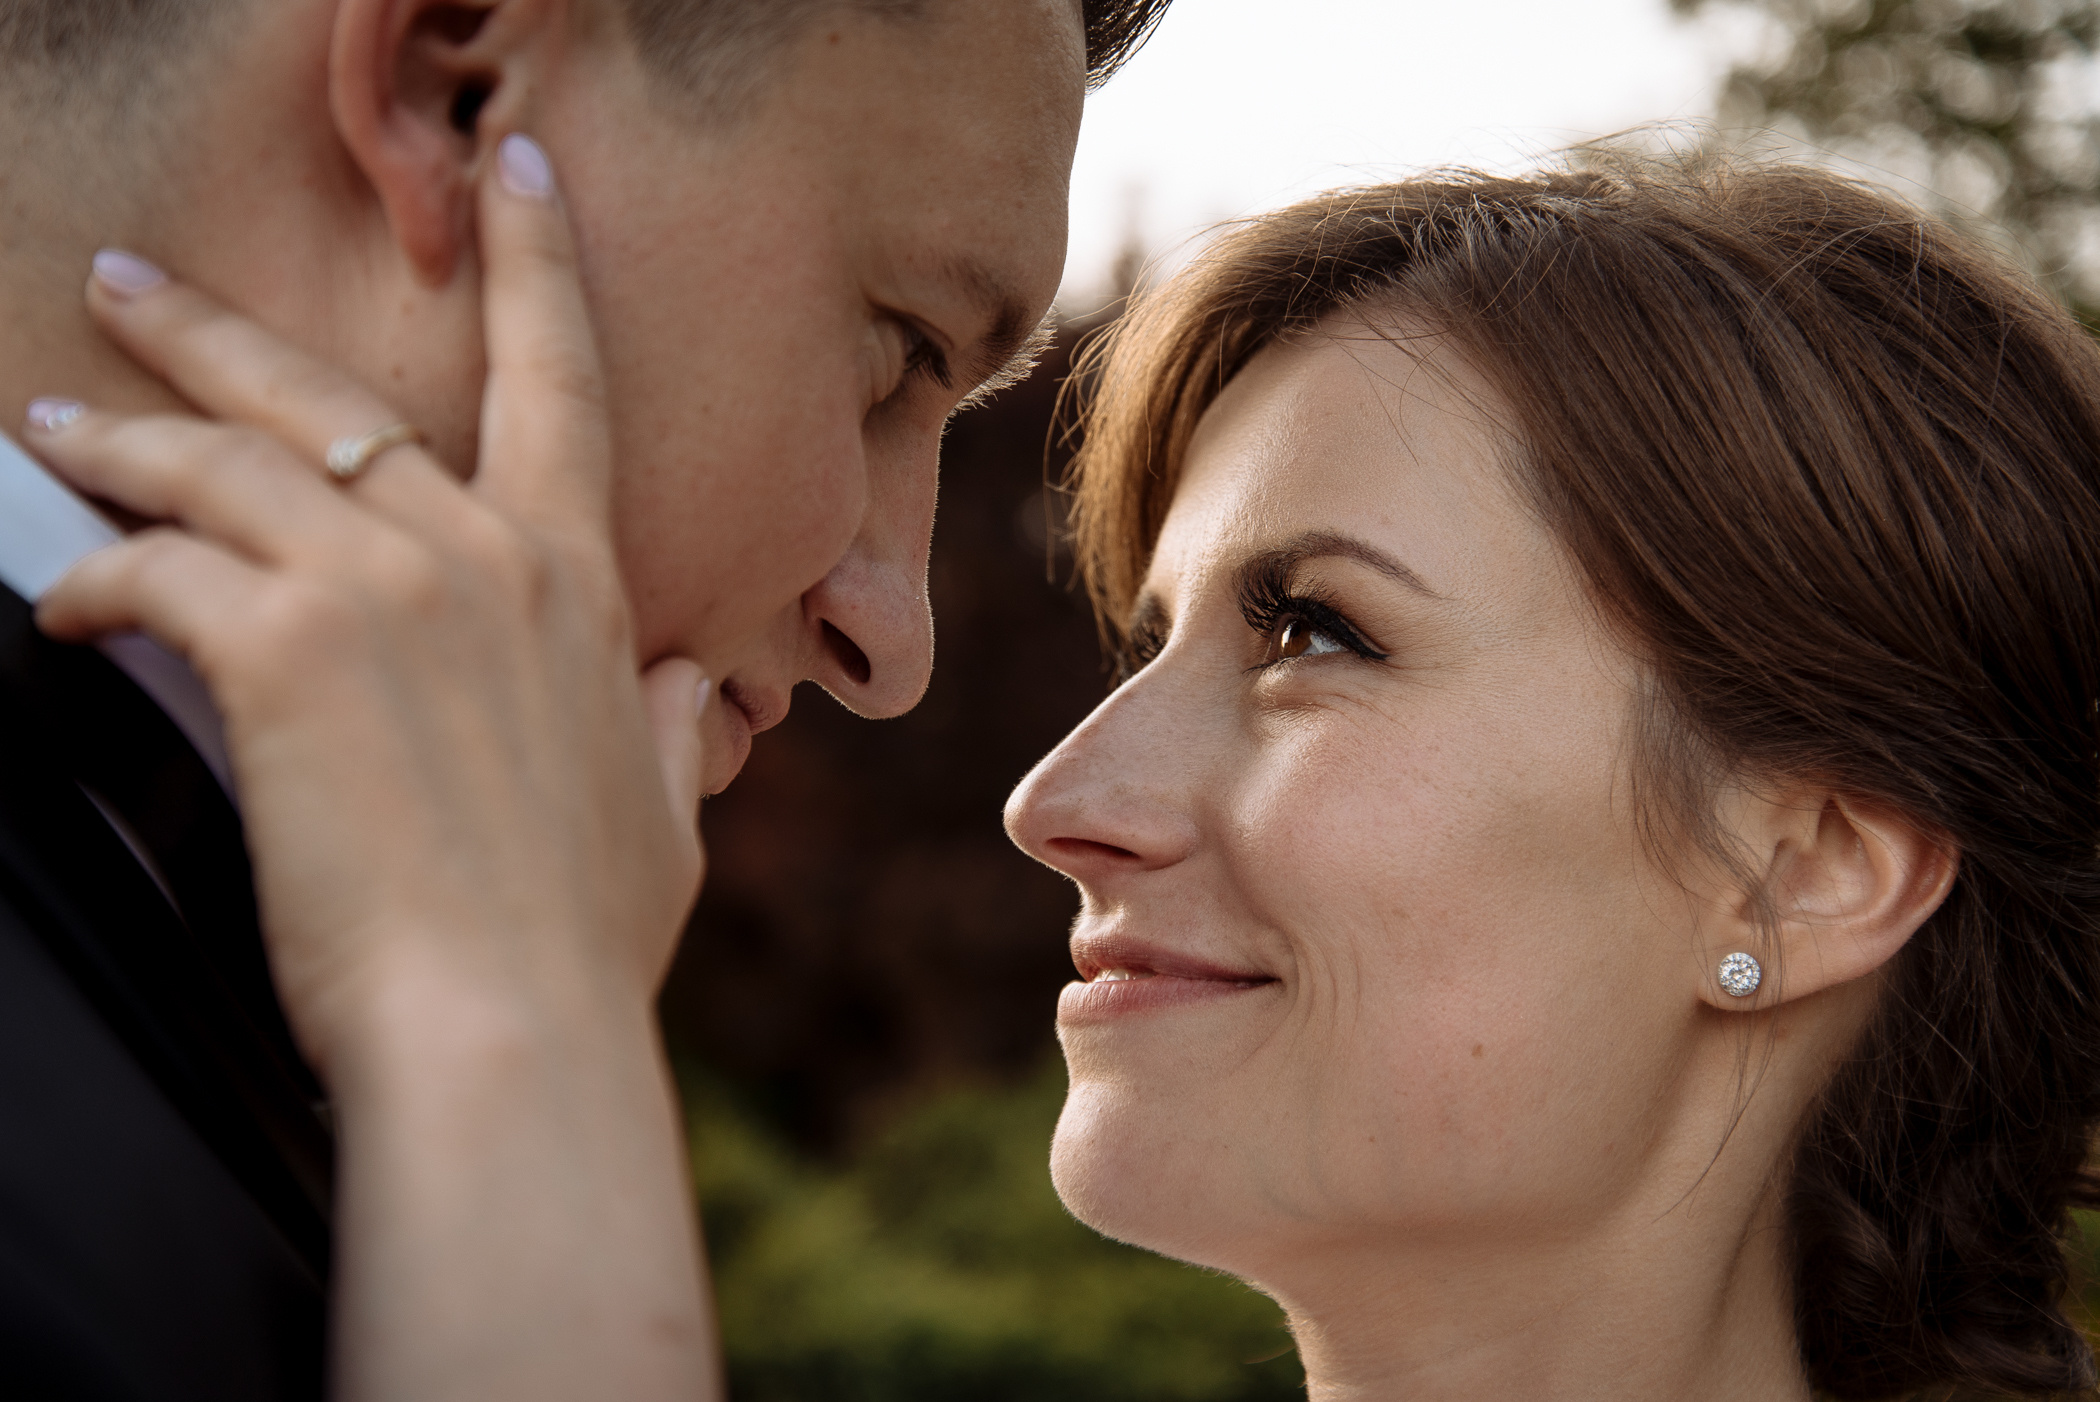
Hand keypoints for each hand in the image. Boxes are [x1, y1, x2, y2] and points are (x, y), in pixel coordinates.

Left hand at [29, 136, 705, 1075]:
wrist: (511, 1028)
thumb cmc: (583, 945)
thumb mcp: (664, 825)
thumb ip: (675, 738)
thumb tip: (701, 692)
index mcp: (579, 587)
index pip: (562, 382)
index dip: (536, 262)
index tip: (512, 171)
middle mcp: (486, 559)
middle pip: (331, 398)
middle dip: (216, 332)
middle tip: (127, 286)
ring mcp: (388, 593)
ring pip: (224, 462)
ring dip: (124, 437)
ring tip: (54, 426)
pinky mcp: (286, 648)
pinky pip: (157, 569)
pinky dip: (95, 580)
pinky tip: (66, 612)